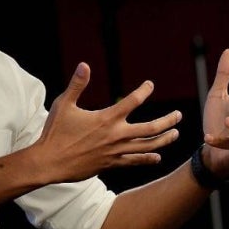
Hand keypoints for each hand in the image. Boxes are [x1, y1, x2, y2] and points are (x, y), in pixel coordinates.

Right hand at [35, 62, 180, 182]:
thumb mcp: (64, 105)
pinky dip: (148, 159)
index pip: (133, 101)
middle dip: (168, 120)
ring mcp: (115, 151)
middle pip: (151, 128)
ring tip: (176, 134)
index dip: (144, 91)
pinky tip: (157, 157)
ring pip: (148, 146)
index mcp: (106, 118)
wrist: (49, 162)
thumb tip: (85, 65)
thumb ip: (77, 85)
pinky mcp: (111, 164)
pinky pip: (135, 161)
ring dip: (165, 139)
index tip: (149, 85)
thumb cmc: (54, 132)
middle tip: (179, 115)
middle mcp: (115, 135)